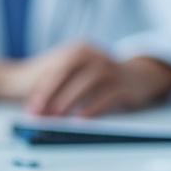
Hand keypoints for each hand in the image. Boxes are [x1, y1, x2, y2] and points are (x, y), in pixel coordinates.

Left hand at [0, 43, 170, 115]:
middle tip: (39, 113)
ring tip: (56, 117)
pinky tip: (81, 120)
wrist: (139, 75)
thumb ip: (63, 83)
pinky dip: (93, 107)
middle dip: (51, 93)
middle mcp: (96, 56)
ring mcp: (112, 69)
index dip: (42, 88)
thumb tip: (38, 104)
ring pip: (88, 82)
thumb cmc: (103, 77)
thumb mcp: (83, 72)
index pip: (58, 67)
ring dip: (70, 100)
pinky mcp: (124, 85)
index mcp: (82, 50)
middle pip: (69, 71)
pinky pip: (107, 96)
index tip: (31, 107)